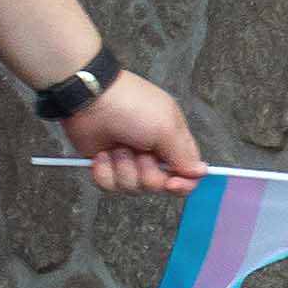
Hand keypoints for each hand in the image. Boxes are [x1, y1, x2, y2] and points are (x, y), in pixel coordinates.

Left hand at [63, 71, 205, 196]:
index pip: (187, 174)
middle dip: (147, 174)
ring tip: (118, 148)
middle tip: (140, 154)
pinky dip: (104, 171)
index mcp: (172, 141)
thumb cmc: (130, 105)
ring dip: (123, 168)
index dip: (183, 183)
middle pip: (158, 185)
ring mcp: (126, 159)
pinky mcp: (104, 164)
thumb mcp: (166, 127)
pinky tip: (102, 154)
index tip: (172, 183)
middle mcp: (151, 153)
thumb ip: (184, 154)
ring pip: (132, 187)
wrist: (88, 99)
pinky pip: (108, 184)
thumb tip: (199, 172)